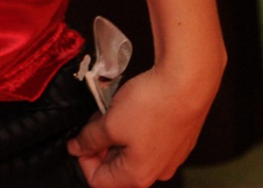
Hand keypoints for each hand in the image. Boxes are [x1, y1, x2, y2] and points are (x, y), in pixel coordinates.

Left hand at [67, 65, 216, 184]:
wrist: (186, 84)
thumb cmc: (151, 106)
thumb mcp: (109, 123)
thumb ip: (89, 140)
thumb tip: (77, 148)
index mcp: (138, 175)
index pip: (98, 180)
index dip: (84, 159)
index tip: (80, 139)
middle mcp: (157, 172)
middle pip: (116, 168)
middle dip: (100, 145)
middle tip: (95, 122)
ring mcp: (170, 158)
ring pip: (131, 154)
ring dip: (116, 136)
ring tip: (112, 113)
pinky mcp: (177, 142)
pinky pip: (148, 143)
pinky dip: (133, 130)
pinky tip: (130, 111)